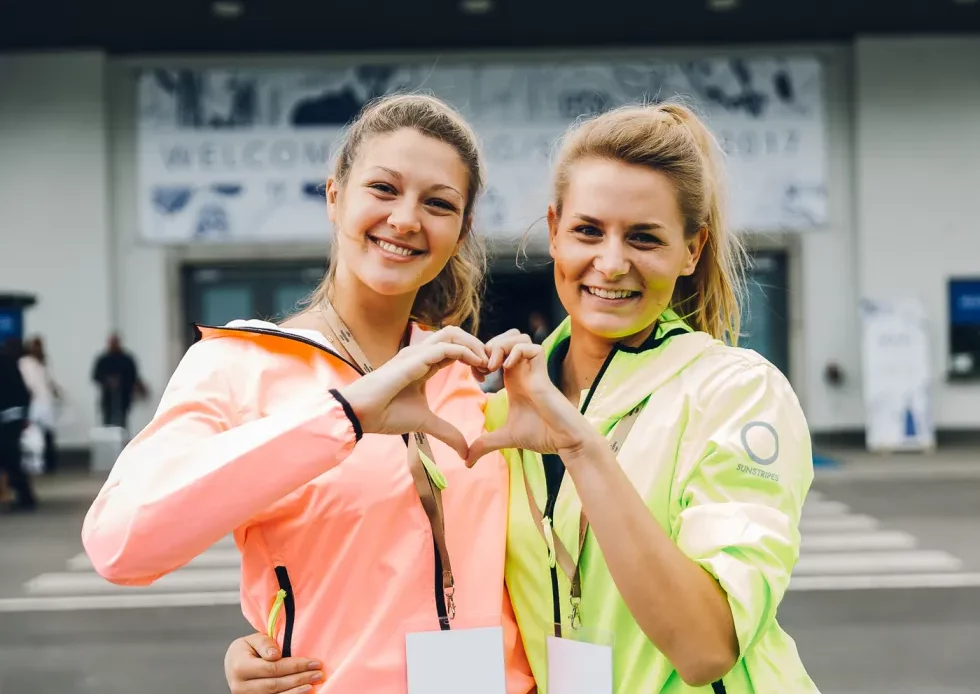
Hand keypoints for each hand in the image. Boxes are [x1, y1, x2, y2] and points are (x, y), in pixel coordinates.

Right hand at [224, 633, 323, 693]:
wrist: (233, 664)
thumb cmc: (247, 649)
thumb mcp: (252, 640)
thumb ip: (264, 644)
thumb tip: (276, 655)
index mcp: (239, 667)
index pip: (272, 668)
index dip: (295, 666)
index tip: (314, 662)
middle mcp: (240, 686)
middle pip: (275, 684)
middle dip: (299, 679)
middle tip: (318, 674)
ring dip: (296, 691)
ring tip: (313, 685)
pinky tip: (301, 692)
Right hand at [338, 326, 487, 458]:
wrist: (361, 415)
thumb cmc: (386, 414)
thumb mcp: (425, 423)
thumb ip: (447, 432)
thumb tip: (465, 452)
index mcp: (423, 365)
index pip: (454, 350)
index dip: (473, 358)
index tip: (485, 375)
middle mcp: (420, 355)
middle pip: (456, 335)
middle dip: (477, 345)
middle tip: (490, 366)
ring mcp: (416, 354)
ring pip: (452, 334)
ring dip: (473, 344)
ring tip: (486, 362)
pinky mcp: (413, 359)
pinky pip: (445, 347)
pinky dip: (465, 351)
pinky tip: (477, 363)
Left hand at [465, 342, 590, 466]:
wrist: (564, 441)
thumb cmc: (541, 435)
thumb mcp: (505, 437)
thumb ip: (485, 444)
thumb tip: (466, 461)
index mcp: (512, 378)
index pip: (495, 351)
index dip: (481, 357)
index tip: (476, 377)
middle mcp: (522, 369)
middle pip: (506, 337)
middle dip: (488, 346)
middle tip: (481, 367)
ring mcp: (533, 369)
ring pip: (518, 336)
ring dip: (501, 345)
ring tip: (493, 366)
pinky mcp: (543, 372)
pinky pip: (531, 346)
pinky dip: (516, 351)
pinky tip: (506, 368)